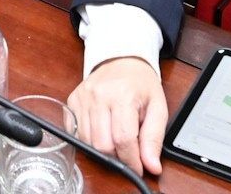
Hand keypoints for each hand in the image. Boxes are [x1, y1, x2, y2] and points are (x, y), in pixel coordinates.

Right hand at [67, 58, 167, 176]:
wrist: (122, 61)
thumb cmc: (141, 84)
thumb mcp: (158, 108)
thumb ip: (154, 139)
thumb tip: (152, 167)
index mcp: (123, 95)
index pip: (123, 140)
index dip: (131, 161)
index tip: (138, 168)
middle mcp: (99, 95)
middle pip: (102, 144)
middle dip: (117, 157)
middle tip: (128, 154)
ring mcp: (82, 98)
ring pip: (87, 142)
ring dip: (102, 150)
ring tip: (116, 141)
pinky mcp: (72, 101)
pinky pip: (75, 133)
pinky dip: (88, 141)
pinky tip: (101, 133)